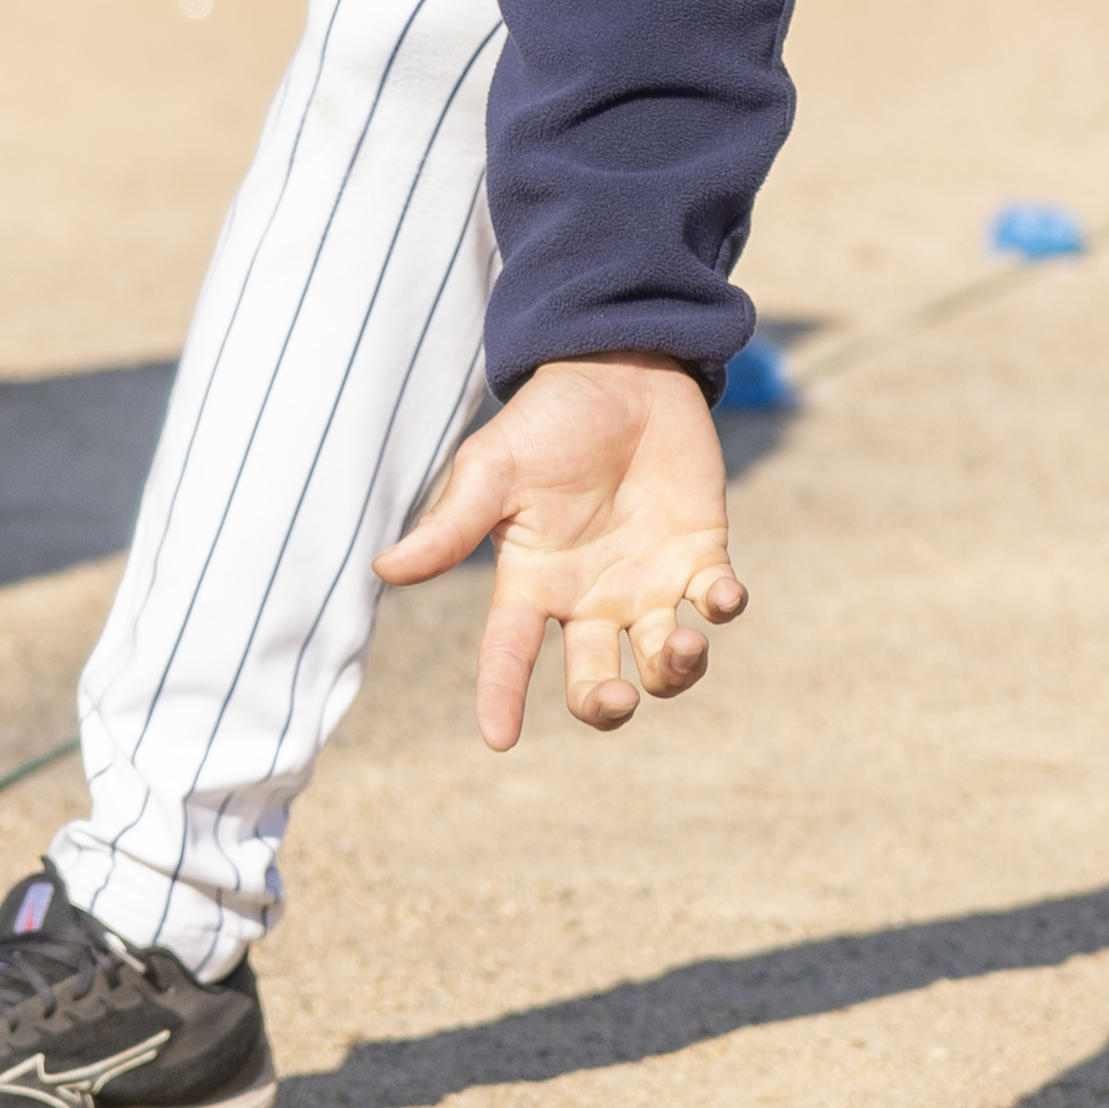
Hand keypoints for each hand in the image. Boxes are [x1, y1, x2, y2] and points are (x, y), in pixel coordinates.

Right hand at [376, 352, 749, 750]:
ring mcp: (649, 582)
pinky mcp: (700, 556)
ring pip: (664, 660)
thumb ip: (451, 525)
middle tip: (613, 697)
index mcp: (534, 583)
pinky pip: (718, 602)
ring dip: (676, 668)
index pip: (507, 654)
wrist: (621, 368)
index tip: (497, 739)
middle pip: (593, 679)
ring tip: (683, 643)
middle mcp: (591, 598)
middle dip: (603, 705)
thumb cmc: (547, 421)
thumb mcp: (493, 469)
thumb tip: (384, 569)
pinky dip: (724, 608)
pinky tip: (721, 596)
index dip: (500, 698)